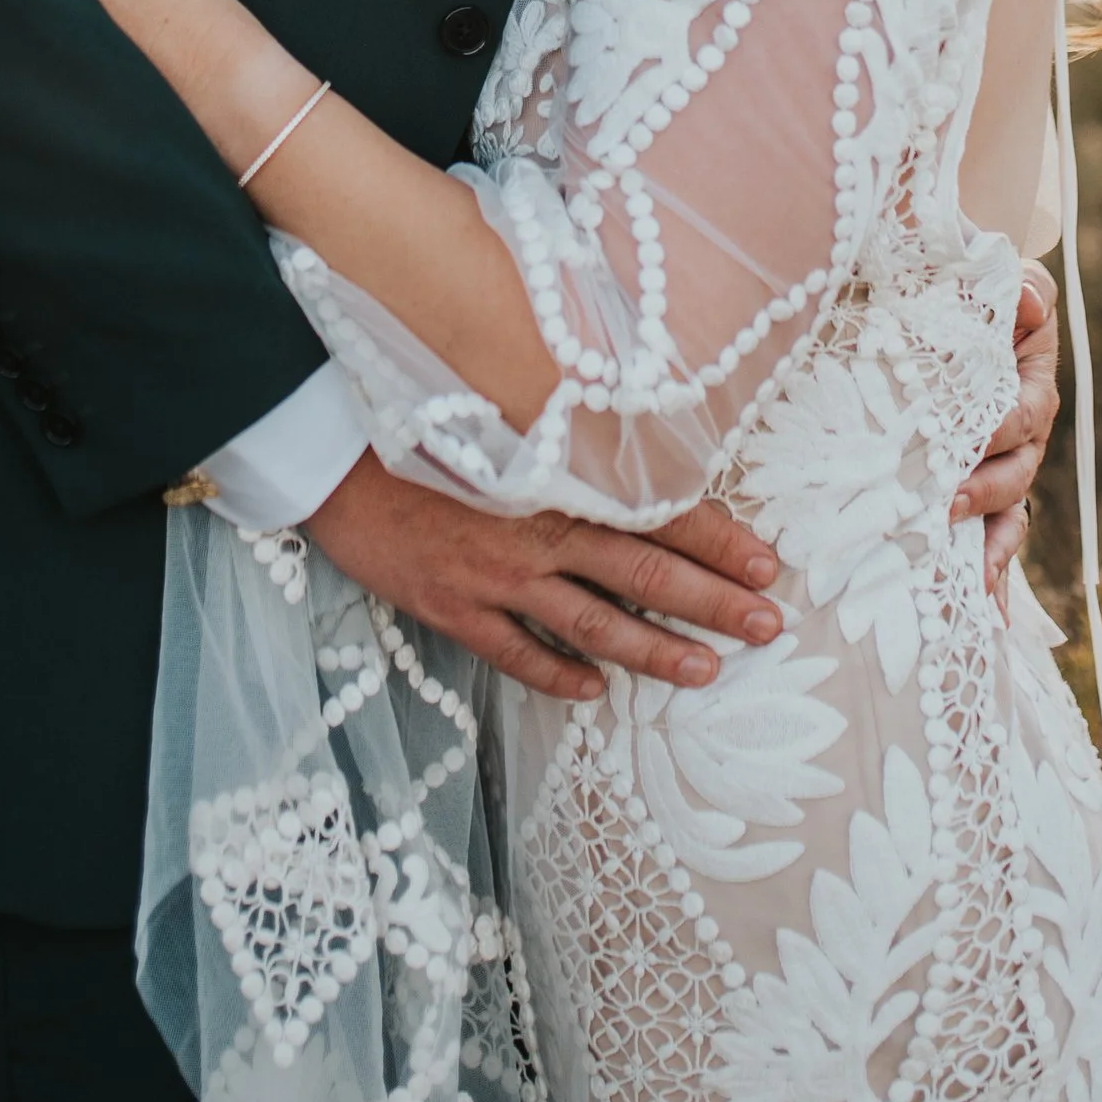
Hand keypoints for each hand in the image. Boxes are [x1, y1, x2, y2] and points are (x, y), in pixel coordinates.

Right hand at [306, 452, 784, 703]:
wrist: (332, 448)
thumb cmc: (421, 416)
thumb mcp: (504, 410)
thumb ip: (569, 432)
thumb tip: (635, 440)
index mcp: (558, 474)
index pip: (656, 510)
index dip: (717, 539)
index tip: (767, 562)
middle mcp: (538, 527)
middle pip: (643, 574)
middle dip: (713, 602)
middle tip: (769, 624)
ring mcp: (497, 575)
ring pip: (593, 623)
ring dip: (655, 652)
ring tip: (706, 672)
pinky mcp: (455, 608)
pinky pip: (516, 653)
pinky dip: (558, 674)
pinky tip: (593, 691)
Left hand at [953, 260, 1059, 599]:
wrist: (944, 309)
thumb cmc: (972, 294)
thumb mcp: (999, 282)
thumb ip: (1022, 287)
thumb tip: (1030, 303)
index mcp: (1028, 386)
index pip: (1025, 414)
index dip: (1002, 429)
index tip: (973, 437)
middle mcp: (1021, 437)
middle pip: (1015, 475)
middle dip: (984, 494)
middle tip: (946, 504)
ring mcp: (998, 469)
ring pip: (1007, 518)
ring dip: (989, 549)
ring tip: (967, 580)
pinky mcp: (972, 493)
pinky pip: (989, 540)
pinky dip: (989, 577)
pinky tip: (982, 617)